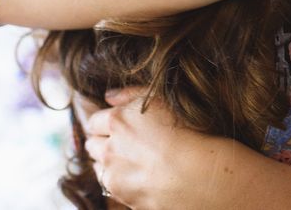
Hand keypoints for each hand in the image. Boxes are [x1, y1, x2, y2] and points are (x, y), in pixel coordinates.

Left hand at [85, 88, 228, 209]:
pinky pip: (110, 187)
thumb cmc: (186, 131)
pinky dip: (117, 180)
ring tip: (128, 159)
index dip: (103, 121)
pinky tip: (135, 175)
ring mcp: (114, 176)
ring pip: (98, 167)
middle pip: (92, 144)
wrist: (198, 174)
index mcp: (116, 121)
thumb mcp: (160, 99)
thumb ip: (130, 94)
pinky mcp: (122, 197)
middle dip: (101, 141)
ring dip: (106, 162)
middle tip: (119, 141)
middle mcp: (109, 149)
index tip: (114, 123)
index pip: (94, 121)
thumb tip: (108, 96)